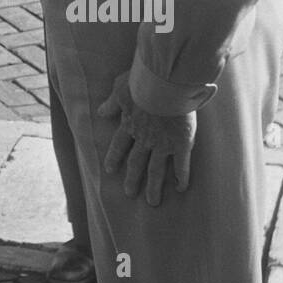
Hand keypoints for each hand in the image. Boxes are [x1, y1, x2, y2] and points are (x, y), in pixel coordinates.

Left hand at [97, 71, 196, 206]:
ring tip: (152, 201)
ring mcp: (162, 144)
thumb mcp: (120, 88)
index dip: (114, 158)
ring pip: (156, 170)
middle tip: (129, 193)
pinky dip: (182, 178)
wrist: (164, 84)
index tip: (110, 170)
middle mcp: (144, 138)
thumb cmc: (141, 81)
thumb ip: (112, 102)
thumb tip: (101, 112)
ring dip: (154, 187)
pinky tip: (181, 189)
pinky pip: (181, 166)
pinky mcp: (181, 144)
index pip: (119, 145)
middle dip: (132, 179)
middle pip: (136, 163)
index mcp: (129, 124)